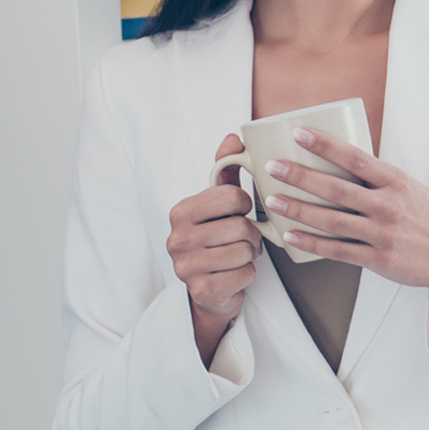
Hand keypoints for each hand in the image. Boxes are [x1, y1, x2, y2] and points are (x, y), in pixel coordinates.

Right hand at [169, 135, 261, 365]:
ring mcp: (186, 267)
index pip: (230, 196)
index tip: (239, 213)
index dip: (245, 205)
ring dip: (250, 255)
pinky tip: (234, 274)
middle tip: (243, 240)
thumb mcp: (220, 204)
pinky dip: (248, 274)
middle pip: (241, 227)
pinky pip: (245, 275)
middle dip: (251, 234)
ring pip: (245, 251)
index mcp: (181, 211)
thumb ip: (227, 171)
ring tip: (238, 256)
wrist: (209, 289)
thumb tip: (234, 138)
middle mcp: (177, 239)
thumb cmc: (218, 240)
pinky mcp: (201, 291)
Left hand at [264, 127, 428, 327]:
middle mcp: (389, 206)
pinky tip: (292, 235)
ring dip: (299, 209)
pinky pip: (338, 250)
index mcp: (397, 182)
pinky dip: (312, 243)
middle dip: (300, 176)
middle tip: (273, 167)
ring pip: (331, 220)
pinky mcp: (379, 259)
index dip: (325, 145)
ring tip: (273, 201)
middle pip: (336, 188)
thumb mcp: (412, 189)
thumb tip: (342, 162)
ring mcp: (383, 234)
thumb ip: (380, 179)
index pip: (356, 157)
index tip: (299, 134)